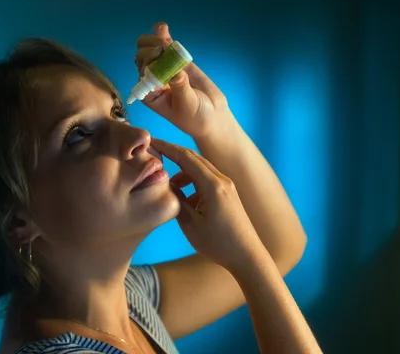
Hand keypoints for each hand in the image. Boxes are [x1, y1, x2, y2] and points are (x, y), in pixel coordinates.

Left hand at [134, 22, 233, 139]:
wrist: (212, 115)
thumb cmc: (195, 116)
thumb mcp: (186, 104)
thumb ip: (180, 86)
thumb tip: (176, 70)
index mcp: (149, 92)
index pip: (141, 70)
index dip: (147, 59)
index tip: (159, 56)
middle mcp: (153, 78)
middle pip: (143, 56)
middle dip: (151, 49)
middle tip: (164, 49)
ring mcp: (165, 67)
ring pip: (152, 48)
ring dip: (155, 40)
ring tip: (165, 41)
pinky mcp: (177, 61)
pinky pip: (166, 46)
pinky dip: (163, 36)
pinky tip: (162, 27)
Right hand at [151, 138, 263, 272]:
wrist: (248, 256)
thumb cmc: (218, 244)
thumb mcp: (190, 225)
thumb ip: (176, 201)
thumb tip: (166, 185)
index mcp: (212, 185)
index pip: (185, 157)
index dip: (167, 148)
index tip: (151, 142)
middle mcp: (222, 180)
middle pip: (194, 158)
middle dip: (173, 155)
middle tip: (155, 155)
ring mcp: (227, 186)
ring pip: (201, 169)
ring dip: (184, 173)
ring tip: (170, 187)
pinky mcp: (229, 194)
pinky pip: (208, 180)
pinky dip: (194, 183)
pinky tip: (187, 201)